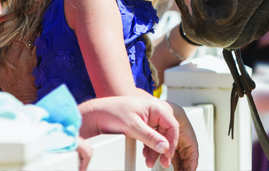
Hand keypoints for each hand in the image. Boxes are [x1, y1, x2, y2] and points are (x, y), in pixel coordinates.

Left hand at [78, 96, 197, 169]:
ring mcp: (149, 119)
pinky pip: (151, 139)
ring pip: (159, 137)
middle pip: (167, 132)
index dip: (172, 141)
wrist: (96, 114)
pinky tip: (146, 156)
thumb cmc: (113, 112)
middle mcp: (154, 112)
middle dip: (164, 148)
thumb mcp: (133, 126)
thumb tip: (164, 147)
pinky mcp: (143, 126)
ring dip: (156, 151)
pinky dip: (150, 148)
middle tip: (163, 162)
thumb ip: (150, 137)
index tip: (167, 154)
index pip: (172, 125)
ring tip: (149, 162)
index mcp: (156, 107)